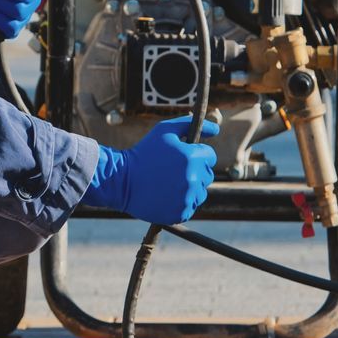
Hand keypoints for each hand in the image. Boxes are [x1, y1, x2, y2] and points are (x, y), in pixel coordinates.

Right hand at [84, 117, 218, 225]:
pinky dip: (181, 203)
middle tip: (173, 171)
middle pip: (207, 175)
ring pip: (200, 193)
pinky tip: (166, 196)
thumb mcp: (164, 130)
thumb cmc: (143, 152)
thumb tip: (216, 128)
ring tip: (169, 184)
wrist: (121, 180)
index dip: (196, 154)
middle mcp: (193, 178)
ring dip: (190, 188)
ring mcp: (187, 198)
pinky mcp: (180, 213)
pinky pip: (190, 207)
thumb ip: (189, 124)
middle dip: (195, 171)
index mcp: (192, 157)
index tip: (181, 157)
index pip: (210, 156)